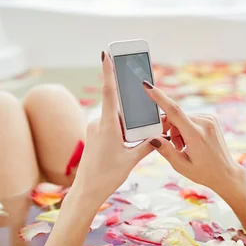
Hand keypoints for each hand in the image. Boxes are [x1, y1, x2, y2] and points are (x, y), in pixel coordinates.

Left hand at [72, 52, 152, 204]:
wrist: (86, 191)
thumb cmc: (107, 175)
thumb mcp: (131, 160)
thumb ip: (147, 145)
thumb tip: (159, 135)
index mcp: (107, 125)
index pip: (109, 92)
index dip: (108, 72)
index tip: (106, 54)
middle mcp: (98, 123)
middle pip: (119, 108)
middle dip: (132, 110)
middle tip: (138, 115)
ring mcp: (95, 129)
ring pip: (116, 120)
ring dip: (128, 125)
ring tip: (131, 142)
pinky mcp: (94, 136)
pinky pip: (111, 127)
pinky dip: (122, 131)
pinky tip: (126, 144)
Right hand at [143, 82, 245, 194]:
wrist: (226, 173)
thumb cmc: (203, 172)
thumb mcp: (181, 166)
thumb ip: (165, 150)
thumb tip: (152, 138)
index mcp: (196, 134)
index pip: (174, 111)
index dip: (159, 97)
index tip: (147, 86)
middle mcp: (204, 122)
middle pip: (175, 116)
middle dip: (168, 128)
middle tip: (173, 146)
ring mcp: (209, 119)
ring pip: (182, 117)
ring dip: (177, 129)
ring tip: (184, 146)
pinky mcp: (211, 118)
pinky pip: (190, 118)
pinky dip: (185, 127)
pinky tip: (190, 141)